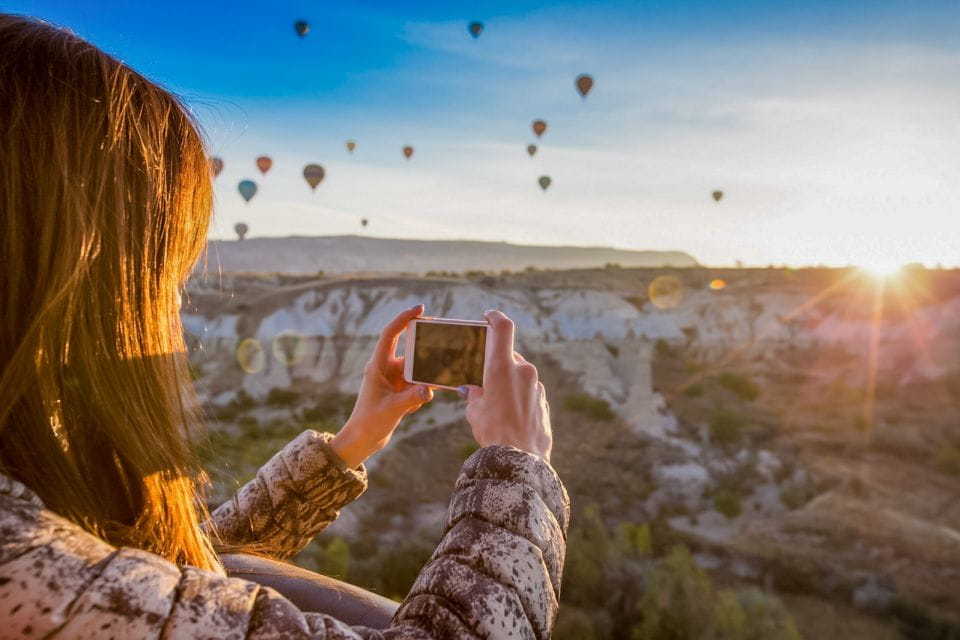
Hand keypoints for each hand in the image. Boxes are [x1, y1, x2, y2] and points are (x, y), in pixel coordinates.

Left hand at [330, 304, 433, 467]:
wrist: (362, 440)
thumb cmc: (369, 422)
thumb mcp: (391, 409)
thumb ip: (411, 398)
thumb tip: (430, 389)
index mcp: (378, 365)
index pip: (391, 334)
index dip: (404, 319)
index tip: (421, 309)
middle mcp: (386, 369)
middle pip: (410, 351)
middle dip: (424, 353)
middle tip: (440, 350)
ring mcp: (394, 380)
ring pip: (417, 370)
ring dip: (424, 379)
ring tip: (425, 390)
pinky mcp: (400, 391)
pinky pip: (418, 384)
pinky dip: (421, 393)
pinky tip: (413, 408)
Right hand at [460, 310, 552, 461]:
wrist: (520, 459)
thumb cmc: (493, 432)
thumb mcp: (474, 411)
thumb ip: (474, 394)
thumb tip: (472, 390)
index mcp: (502, 367)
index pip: (502, 328)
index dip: (495, 317)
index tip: (488, 315)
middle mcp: (523, 371)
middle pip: (509, 357)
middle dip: (496, 365)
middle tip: (484, 379)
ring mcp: (536, 386)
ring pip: (520, 376)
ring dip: (508, 383)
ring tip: (495, 404)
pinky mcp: (543, 402)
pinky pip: (528, 392)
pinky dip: (518, 397)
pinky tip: (509, 416)